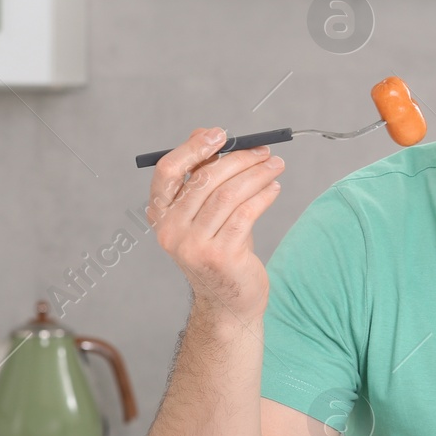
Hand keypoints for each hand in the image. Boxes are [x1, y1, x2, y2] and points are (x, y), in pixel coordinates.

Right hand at [148, 127, 284, 319]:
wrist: (229, 302)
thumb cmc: (219, 249)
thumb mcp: (206, 213)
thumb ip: (202, 175)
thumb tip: (207, 133)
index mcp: (160, 216)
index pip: (168, 172)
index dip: (193, 149)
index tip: (221, 135)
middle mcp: (171, 231)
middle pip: (204, 180)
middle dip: (239, 159)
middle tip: (264, 151)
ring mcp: (194, 246)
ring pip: (228, 195)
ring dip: (257, 175)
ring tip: (276, 166)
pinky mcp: (221, 256)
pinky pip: (245, 214)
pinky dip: (263, 196)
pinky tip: (274, 188)